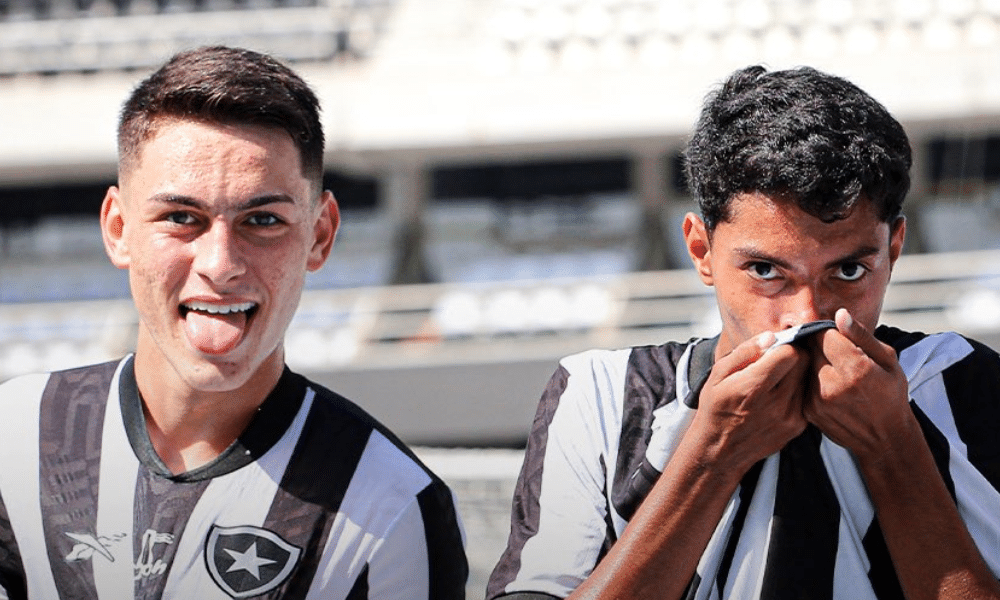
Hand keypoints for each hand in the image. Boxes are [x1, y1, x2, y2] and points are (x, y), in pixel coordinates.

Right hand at [689, 331, 809, 473]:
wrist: (720, 452)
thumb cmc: (715, 409)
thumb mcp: (717, 375)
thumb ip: (744, 353)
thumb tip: (770, 337)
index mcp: (753, 387)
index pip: (790, 353)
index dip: (783, 345)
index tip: (774, 348)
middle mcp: (776, 403)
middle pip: (804, 364)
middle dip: (792, 356)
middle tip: (776, 360)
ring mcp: (789, 417)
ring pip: (807, 380)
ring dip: (795, 374)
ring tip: (775, 380)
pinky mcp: (797, 427)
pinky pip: (805, 398)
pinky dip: (795, 392)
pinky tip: (777, 397)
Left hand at [805, 308, 910, 461]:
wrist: (885, 439)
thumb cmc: (891, 394)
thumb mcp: (888, 360)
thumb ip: (861, 336)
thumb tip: (840, 314)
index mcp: (855, 368)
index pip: (823, 334)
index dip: (830, 332)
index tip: (839, 338)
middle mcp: (832, 384)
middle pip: (811, 349)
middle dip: (822, 347)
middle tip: (839, 357)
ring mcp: (817, 400)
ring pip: (805, 366)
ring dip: (816, 364)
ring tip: (836, 373)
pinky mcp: (808, 411)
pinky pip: (803, 384)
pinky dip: (813, 381)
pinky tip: (831, 388)